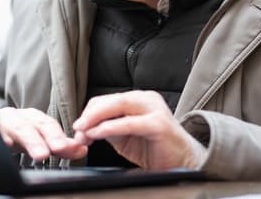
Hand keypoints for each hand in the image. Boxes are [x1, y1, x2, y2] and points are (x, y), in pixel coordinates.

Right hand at [0, 107, 87, 160]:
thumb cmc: (14, 134)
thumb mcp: (37, 139)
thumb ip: (59, 145)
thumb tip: (82, 150)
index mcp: (32, 118)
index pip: (50, 126)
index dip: (63, 137)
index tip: (76, 148)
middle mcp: (18, 117)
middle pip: (35, 125)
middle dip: (49, 137)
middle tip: (59, 148)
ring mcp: (1, 122)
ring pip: (17, 127)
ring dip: (31, 140)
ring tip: (41, 154)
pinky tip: (5, 145)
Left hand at [72, 91, 206, 169]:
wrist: (183, 162)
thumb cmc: (155, 149)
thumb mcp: (125, 137)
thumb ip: (108, 129)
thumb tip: (84, 130)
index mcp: (139, 99)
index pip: (108, 99)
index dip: (89, 112)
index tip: (78, 126)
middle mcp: (147, 99)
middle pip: (111, 100)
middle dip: (90, 114)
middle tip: (77, 127)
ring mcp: (154, 109)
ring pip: (119, 106)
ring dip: (97, 119)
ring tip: (84, 132)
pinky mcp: (158, 124)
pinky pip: (128, 123)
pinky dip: (109, 128)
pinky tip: (98, 134)